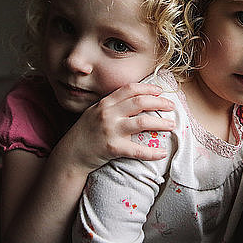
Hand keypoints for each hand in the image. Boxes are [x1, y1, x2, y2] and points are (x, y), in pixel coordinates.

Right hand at [60, 82, 174, 172]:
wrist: (71, 154)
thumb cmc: (86, 133)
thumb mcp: (95, 112)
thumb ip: (112, 105)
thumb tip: (135, 100)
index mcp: (105, 103)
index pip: (130, 89)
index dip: (148, 88)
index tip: (160, 91)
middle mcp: (108, 113)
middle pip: (139, 102)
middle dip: (159, 102)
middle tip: (171, 106)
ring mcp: (110, 130)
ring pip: (142, 122)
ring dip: (160, 123)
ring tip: (172, 125)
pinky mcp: (112, 148)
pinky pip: (137, 150)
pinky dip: (151, 152)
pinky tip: (161, 153)